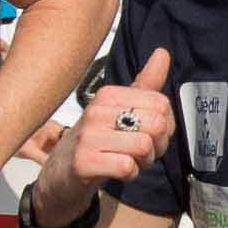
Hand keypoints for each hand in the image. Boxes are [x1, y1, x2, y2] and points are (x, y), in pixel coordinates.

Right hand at [36, 47, 173, 225]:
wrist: (61, 175)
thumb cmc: (96, 140)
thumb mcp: (120, 110)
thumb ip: (144, 84)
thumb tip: (162, 52)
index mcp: (108, 94)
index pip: (161, 104)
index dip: (166, 126)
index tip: (150, 135)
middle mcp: (96, 110)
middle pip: (156, 124)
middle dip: (158, 146)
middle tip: (142, 153)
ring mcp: (88, 136)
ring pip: (144, 147)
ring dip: (143, 162)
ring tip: (129, 161)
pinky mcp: (83, 162)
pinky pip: (127, 167)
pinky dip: (130, 175)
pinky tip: (117, 172)